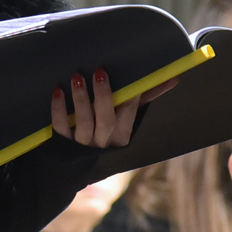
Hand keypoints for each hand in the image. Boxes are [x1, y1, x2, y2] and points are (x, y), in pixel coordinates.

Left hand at [52, 69, 176, 147]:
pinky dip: (58, 109)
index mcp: (122, 135)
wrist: (75, 160)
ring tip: (77, 76)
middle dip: (103, 96)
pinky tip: (57, 91)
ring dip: (80, 99)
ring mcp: (82, 143)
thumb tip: (174, 78)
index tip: (132, 76)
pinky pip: (60, 126)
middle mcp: (104, 141)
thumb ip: (147, 96)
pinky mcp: (62, 142)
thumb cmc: (108, 128)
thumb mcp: (126, 116)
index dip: (131, 96)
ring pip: (83, 123)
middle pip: (106, 120)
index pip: (129, 113)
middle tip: (100, 71)